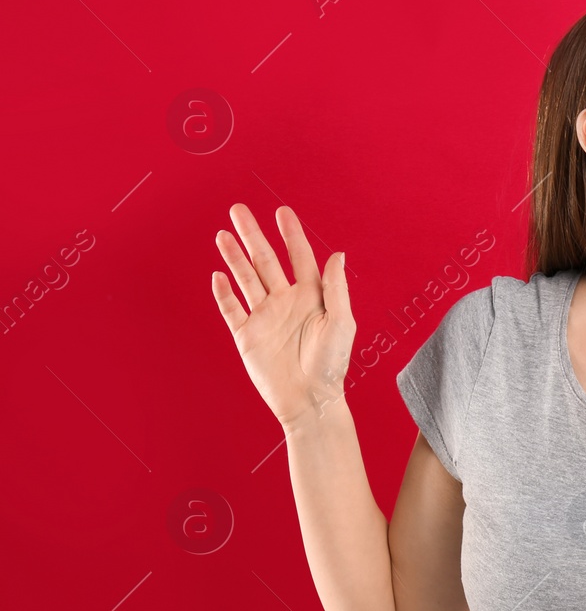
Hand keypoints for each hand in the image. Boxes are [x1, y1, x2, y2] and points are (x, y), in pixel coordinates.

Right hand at [211, 204, 355, 432]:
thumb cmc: (332, 364)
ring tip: (223, 235)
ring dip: (234, 257)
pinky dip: (224, 293)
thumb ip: (336, 288)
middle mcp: (286, 302)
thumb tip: (337, 255)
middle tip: (238, 210)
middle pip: (265, 261)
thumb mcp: (342, 323)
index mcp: (311, 296)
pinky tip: (218, 275)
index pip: (299, 257)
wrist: (310, 400)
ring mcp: (264, 317)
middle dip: (253, 236)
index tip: (282, 212)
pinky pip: (232, 310)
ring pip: (246, 279)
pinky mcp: (247, 335)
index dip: (291, 235)